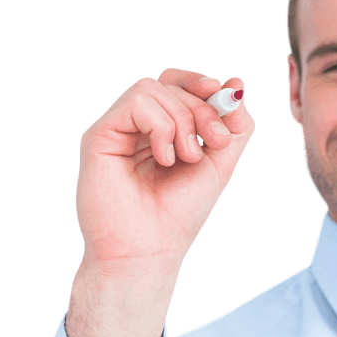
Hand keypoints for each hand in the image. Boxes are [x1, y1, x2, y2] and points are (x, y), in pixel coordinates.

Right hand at [75, 68, 254, 273]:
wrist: (148, 252)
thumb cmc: (178, 215)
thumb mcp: (219, 166)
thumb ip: (234, 128)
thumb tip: (236, 84)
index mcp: (161, 131)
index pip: (178, 85)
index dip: (202, 85)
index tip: (223, 100)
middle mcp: (136, 127)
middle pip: (169, 83)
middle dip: (202, 108)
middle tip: (215, 142)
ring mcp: (117, 129)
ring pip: (153, 88)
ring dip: (183, 120)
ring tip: (187, 158)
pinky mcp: (100, 135)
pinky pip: (136, 103)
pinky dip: (161, 126)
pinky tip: (166, 159)